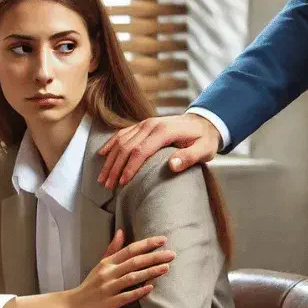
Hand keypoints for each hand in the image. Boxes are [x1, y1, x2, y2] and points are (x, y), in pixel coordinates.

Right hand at [62, 229, 174, 307]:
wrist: (72, 305)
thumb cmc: (90, 285)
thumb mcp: (100, 264)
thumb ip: (112, 249)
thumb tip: (121, 231)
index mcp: (107, 262)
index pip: (130, 249)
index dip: (147, 244)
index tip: (163, 240)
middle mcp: (108, 273)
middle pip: (134, 262)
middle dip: (154, 257)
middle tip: (172, 254)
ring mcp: (108, 288)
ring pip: (132, 277)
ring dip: (150, 272)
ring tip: (166, 267)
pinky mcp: (109, 303)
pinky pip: (126, 296)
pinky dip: (139, 291)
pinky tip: (151, 288)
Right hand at [97, 114, 220, 188]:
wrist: (204, 122)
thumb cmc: (204, 139)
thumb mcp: (204, 150)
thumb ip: (189, 157)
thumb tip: (172, 165)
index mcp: (164, 131)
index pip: (140, 151)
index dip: (129, 168)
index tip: (122, 184)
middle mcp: (151, 124)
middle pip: (126, 147)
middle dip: (115, 167)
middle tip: (107, 186)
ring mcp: (145, 124)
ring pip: (121, 141)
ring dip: (110, 159)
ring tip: (102, 177)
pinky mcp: (143, 125)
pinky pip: (122, 133)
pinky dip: (111, 144)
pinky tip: (102, 154)